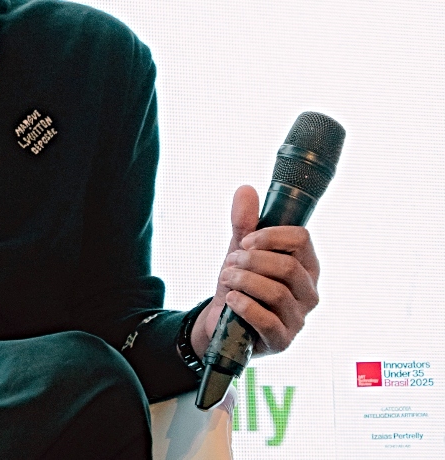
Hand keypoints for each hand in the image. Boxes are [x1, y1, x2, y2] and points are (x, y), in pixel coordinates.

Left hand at [191, 185, 320, 358]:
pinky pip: (267, 321)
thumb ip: (244, 223)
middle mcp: (309, 292)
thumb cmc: (240, 284)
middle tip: (231, 262)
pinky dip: (243, 305)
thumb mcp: (239, 251)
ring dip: (243, 281)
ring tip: (227, 279)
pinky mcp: (283, 341)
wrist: (221, 321)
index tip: (246, 241)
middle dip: (251, 260)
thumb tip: (246, 189)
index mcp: (305, 266)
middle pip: (287, 266)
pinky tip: (230, 299)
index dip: (270, 236)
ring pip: (276, 292)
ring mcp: (298, 319)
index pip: (302, 240)